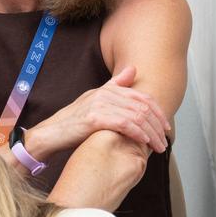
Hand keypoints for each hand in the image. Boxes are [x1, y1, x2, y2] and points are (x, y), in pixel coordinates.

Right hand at [29, 66, 169, 156]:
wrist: (50, 134)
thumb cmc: (72, 123)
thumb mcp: (94, 101)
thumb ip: (114, 86)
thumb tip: (133, 69)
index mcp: (108, 89)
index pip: (142, 97)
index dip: (157, 112)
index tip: (165, 127)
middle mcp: (106, 94)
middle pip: (143, 107)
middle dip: (157, 125)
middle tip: (164, 141)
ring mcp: (100, 105)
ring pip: (137, 117)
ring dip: (151, 133)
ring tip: (158, 147)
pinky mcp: (95, 118)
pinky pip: (125, 124)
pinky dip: (137, 134)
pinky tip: (143, 142)